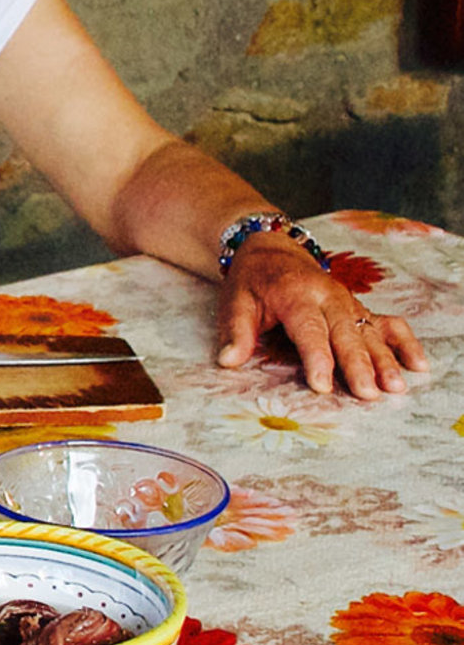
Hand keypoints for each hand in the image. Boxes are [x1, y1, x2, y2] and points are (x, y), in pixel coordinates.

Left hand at [216, 236, 427, 397]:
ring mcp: (347, 302)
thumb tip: (228, 361)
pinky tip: (417, 364)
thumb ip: (236, 332)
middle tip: (368, 394)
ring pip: (369, 332)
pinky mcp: (358, 308)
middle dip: (357, 365)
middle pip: (345, 333)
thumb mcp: (235, 301)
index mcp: (296, 294)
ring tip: (395, 387)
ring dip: (384, 360)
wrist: (272, 250)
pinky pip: (387, 323)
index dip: (316, 358)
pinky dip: (404, 342)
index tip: (321, 385)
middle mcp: (328, 296)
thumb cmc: (251, 282)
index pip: (309, 329)